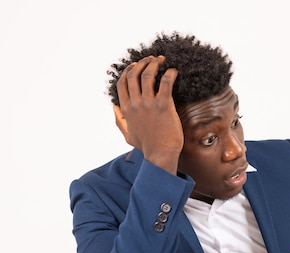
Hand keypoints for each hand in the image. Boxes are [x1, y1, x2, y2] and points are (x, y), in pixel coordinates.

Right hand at [115, 56, 182, 173]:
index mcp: (126, 108)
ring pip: (148, 75)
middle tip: (151, 59)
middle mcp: (135, 104)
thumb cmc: (146, 146)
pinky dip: (169, 73)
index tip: (136, 64)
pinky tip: (173, 71)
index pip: (122, 82)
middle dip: (142, 63)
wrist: (161, 154)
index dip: (129, 70)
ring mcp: (149, 104)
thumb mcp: (127, 134)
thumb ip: (119, 119)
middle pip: (134, 74)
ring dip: (154, 64)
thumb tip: (114, 106)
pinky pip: (165, 83)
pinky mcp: (164, 106)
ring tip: (161, 59)